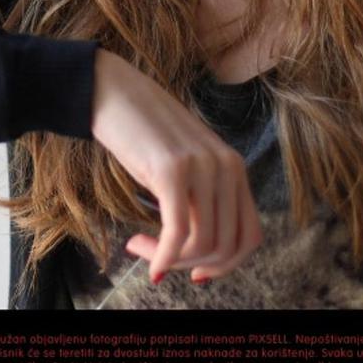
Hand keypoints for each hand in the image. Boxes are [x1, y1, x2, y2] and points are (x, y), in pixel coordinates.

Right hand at [89, 49, 263, 283]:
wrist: (112, 90)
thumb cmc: (142, 131)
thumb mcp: (183, 165)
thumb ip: (200, 196)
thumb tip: (200, 251)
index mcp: (234, 167)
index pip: (250, 236)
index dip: (225, 265)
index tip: (195, 272)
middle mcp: (226, 166)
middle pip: (226, 246)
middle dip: (191, 265)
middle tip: (159, 261)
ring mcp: (202, 167)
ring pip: (202, 244)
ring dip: (170, 258)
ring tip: (141, 247)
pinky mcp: (172, 169)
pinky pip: (177, 232)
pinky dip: (163, 256)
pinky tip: (146, 258)